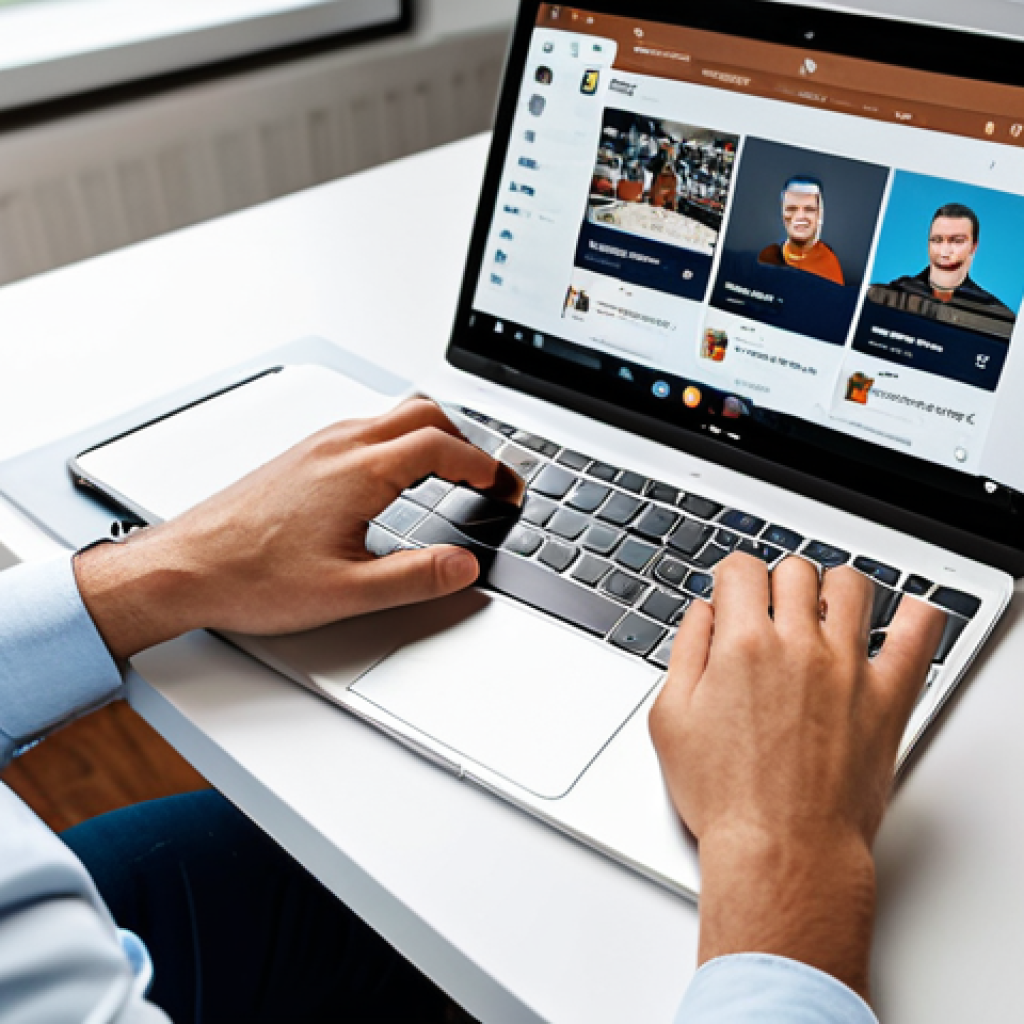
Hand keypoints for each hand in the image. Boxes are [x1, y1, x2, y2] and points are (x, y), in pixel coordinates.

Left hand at [74, 399, 518, 661]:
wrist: (184, 568)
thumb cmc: (250, 578)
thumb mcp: (346, 593)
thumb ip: (415, 578)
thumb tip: (463, 566)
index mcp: (359, 472)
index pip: (443, 448)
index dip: (485, 466)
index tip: (504, 488)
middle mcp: (339, 446)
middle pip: (424, 414)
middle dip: (465, 441)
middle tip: (485, 477)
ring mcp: (317, 446)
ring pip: (392, 415)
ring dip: (432, 436)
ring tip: (450, 474)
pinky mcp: (301, 455)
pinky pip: (365, 428)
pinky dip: (399, 441)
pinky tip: (394, 478)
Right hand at [649, 553, 945, 998]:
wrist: (781, 851)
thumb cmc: (727, 798)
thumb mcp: (671, 720)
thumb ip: (685, 652)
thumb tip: (701, 615)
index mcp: (742, 645)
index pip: (740, 568)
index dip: (731, 576)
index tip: (733, 591)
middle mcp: (798, 646)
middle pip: (794, 569)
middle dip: (776, 582)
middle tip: (771, 611)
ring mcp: (847, 668)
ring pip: (851, 585)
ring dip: (832, 590)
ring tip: (821, 614)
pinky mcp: (887, 698)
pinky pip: (919, 635)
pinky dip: (916, 616)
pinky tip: (901, 620)